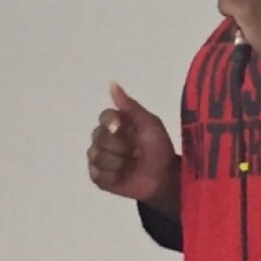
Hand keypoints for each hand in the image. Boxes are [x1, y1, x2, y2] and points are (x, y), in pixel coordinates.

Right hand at [87, 83, 177, 206]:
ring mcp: (99, 158)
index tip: (121, 127)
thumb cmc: (159, 147)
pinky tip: (124, 176)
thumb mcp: (149, 123)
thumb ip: (130, 106)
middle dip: (120, 145)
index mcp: (118, 124)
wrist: (163, 177)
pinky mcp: (98, 177)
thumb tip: (112, 83)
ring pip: (97, 156)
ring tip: (133, 164)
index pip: (104, 116)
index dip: (111, 122)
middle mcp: (105, 139)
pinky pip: (97, 174)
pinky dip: (113, 176)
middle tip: (136, 150)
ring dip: (119, 162)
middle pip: (97, 136)